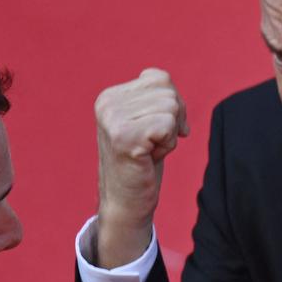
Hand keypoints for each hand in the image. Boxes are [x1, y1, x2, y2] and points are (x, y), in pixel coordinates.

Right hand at [94, 68, 187, 266]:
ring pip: (171, 107)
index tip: (158, 131)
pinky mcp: (123, 136)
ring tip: (149, 151)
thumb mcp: (147, 122)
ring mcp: (113, 119)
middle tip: (152, 145)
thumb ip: (156, 100)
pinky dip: (168, 144)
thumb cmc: (141, 164)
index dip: (172, 106)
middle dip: (173, 120)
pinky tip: (150, 157)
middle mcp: (107, 103)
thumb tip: (174, 94)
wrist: (126, 203)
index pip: (160, 78)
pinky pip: (168, 124)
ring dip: (169, 134)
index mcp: (109, 96)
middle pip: (168, 92)